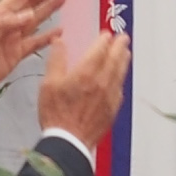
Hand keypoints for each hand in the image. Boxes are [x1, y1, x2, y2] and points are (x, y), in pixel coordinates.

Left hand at [0, 0, 67, 104]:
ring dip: (49, 9)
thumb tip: (31, 13)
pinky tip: (60, 32)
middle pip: (32, 3)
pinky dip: (48, 36)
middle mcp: (10, 22)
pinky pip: (36, 42)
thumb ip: (8, 22)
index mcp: (2, 13)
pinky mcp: (19, 53)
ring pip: (36, 19)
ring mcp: (15, 37)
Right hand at [35, 30, 130, 151]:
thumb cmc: (56, 114)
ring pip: (121, 73)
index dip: (105, 40)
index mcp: (86, 72)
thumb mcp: (48, 84)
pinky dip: (120, 80)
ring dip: (124, 61)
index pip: (100, 49)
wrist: (69, 141)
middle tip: (123, 38)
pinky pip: (120, 89)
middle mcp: (102, 82)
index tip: (107, 34)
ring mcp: (110, 96)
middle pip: (115, 59)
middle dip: (120, 46)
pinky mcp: (113, 109)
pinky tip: (119, 79)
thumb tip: (59, 43)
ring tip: (126, 53)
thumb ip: (56, 60)